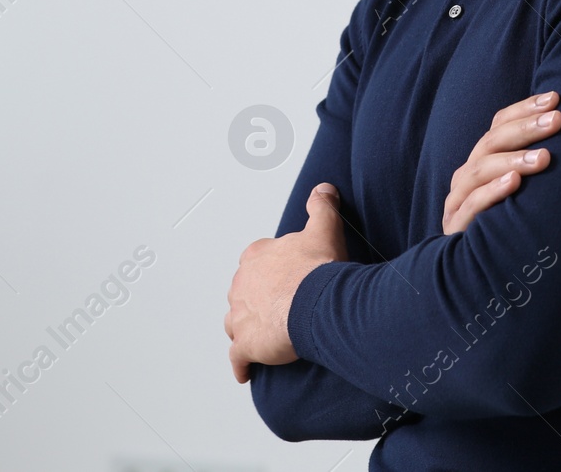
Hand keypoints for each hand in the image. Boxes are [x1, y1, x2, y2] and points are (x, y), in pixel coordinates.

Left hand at [225, 182, 348, 383]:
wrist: (317, 302)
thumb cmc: (319, 268)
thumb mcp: (324, 228)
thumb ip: (322, 207)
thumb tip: (323, 189)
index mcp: (256, 257)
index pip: (254, 262)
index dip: (269, 271)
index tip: (282, 278)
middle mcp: (242, 284)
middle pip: (243, 293)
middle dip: (255, 300)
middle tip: (276, 309)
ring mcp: (240, 316)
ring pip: (235, 323)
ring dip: (244, 329)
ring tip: (260, 337)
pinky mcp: (246, 344)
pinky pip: (238, 358)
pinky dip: (241, 364)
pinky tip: (246, 371)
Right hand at [442, 90, 560, 234]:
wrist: (484, 280)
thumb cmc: (517, 229)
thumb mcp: (530, 194)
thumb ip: (539, 166)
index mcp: (484, 162)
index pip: (498, 125)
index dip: (524, 109)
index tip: (555, 98)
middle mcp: (468, 177)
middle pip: (491, 142)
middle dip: (525, 128)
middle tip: (558, 120)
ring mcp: (459, 202)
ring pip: (480, 169)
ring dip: (513, 159)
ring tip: (543, 157)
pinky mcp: (457, 228)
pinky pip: (472, 206)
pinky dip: (492, 192)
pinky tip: (514, 183)